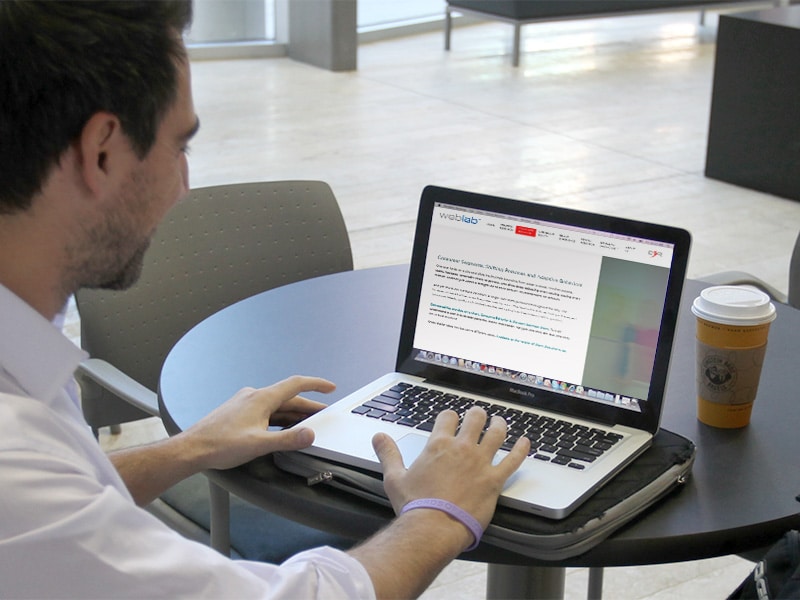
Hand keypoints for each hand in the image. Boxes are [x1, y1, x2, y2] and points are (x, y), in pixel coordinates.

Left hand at [180, 375, 334, 470]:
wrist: (192, 449)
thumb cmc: (221, 445)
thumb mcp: (259, 444)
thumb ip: (288, 440)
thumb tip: (310, 434)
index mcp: (261, 398)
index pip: (295, 384)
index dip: (316, 385)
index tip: (330, 388)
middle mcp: (254, 396)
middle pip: (288, 398)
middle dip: (308, 406)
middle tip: (324, 415)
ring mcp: (245, 403)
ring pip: (276, 405)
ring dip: (293, 414)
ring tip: (307, 424)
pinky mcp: (239, 412)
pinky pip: (266, 411)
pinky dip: (279, 418)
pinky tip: (282, 429)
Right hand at [372, 407, 528, 530]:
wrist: (434, 528)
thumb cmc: (415, 505)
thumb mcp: (394, 477)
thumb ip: (388, 453)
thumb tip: (379, 437)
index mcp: (438, 445)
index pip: (447, 417)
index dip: (450, 416)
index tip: (451, 419)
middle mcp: (461, 448)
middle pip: (475, 419)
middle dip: (477, 415)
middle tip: (478, 416)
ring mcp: (480, 463)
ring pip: (496, 434)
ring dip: (500, 425)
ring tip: (501, 422)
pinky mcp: (494, 480)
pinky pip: (513, 460)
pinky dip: (521, 449)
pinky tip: (525, 442)